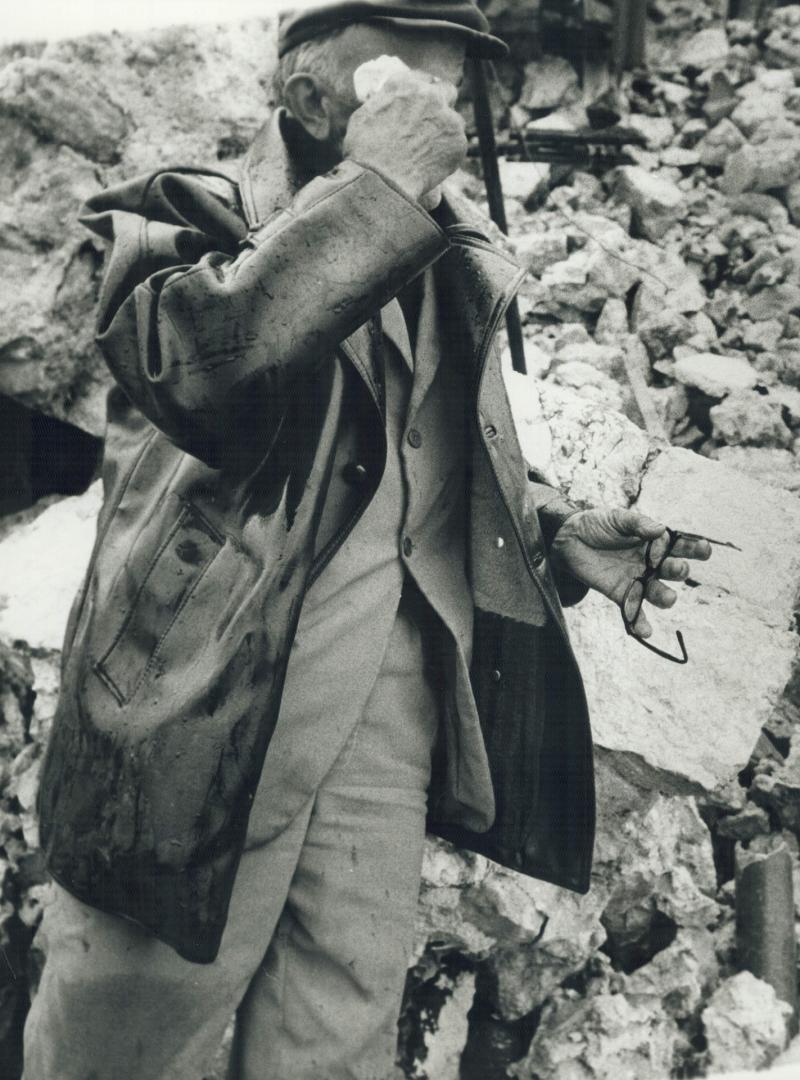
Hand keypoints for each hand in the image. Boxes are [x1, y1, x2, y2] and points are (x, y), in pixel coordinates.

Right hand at [343, 68, 466, 203]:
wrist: (382, 180)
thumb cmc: (365, 153)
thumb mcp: (363, 116)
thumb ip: (383, 104)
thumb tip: (388, 105)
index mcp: (405, 85)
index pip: (423, 79)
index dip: (423, 93)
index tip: (422, 104)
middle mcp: (429, 95)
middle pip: (446, 91)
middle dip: (442, 104)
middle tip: (434, 123)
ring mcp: (447, 117)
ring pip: (455, 121)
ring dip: (446, 132)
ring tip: (430, 152)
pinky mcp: (458, 141)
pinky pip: (458, 145)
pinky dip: (449, 154)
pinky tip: (434, 166)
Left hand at [550, 508, 711, 637]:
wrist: (569, 538)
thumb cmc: (599, 524)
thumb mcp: (618, 518)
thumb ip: (638, 524)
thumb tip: (660, 530)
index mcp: (656, 543)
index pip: (681, 546)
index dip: (695, 549)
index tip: (704, 550)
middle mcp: (652, 563)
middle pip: (673, 571)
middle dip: (679, 571)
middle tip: (678, 569)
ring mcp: (637, 579)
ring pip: (658, 593)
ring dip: (665, 597)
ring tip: (669, 599)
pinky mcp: (620, 593)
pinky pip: (634, 610)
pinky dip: (640, 623)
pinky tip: (646, 632)